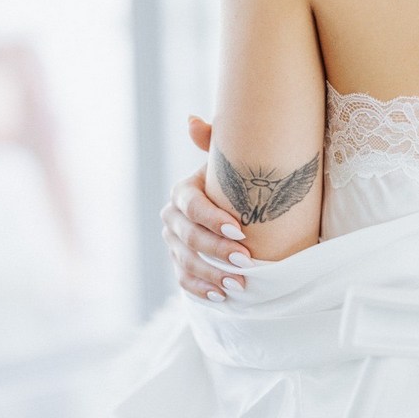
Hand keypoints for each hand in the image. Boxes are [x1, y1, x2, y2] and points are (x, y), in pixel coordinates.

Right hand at [161, 116, 250, 301]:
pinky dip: (201, 290)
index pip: (193, 206)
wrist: (237, 205)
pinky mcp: (179, 263)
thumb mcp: (229, 162)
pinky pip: (184, 280)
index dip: (213, 220)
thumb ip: (215, 141)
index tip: (241, 231)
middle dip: (217, 251)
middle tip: (245, 261)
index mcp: (183, 192)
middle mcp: (172, 218)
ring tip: (238, 284)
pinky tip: (221, 297)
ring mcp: (173, 243)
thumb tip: (192, 120)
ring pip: (186, 262)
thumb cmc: (236, 180)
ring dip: (212, 275)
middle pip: (189, 238)